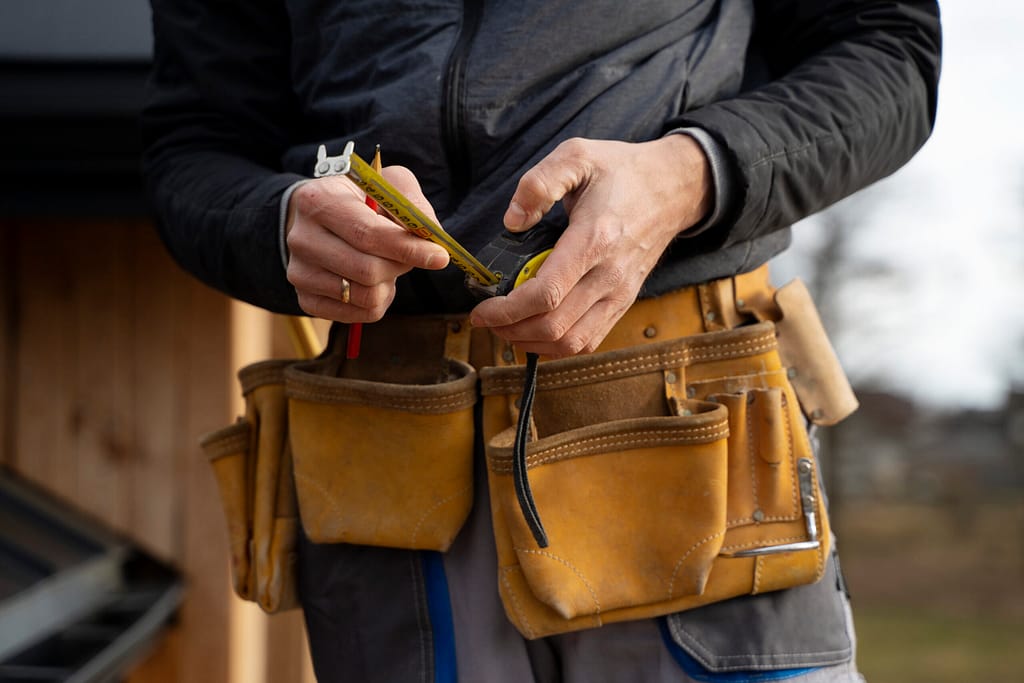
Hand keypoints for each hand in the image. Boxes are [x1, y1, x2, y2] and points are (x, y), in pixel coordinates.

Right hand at [285, 167, 449, 321]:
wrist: (317, 219)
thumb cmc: (358, 199)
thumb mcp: (385, 184)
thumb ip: (411, 204)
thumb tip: (431, 235)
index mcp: (318, 200)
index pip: (368, 234)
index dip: (408, 248)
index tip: (440, 257)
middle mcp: (302, 238)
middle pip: (368, 270)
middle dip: (401, 266)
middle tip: (410, 256)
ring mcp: (299, 272)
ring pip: (366, 296)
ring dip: (390, 284)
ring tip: (387, 265)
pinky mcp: (306, 299)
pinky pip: (358, 314)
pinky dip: (378, 302)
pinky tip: (374, 282)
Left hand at [469, 135, 711, 355]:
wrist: (673, 188)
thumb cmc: (621, 171)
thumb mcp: (577, 156)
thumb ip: (539, 183)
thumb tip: (512, 221)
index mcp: (594, 239)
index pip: (545, 293)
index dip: (506, 310)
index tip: (481, 310)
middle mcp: (609, 274)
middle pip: (554, 326)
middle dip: (511, 330)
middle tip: (486, 320)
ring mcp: (620, 293)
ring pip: (571, 342)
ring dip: (532, 343)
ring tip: (507, 329)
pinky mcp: (624, 302)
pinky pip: (589, 341)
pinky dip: (558, 347)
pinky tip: (536, 332)